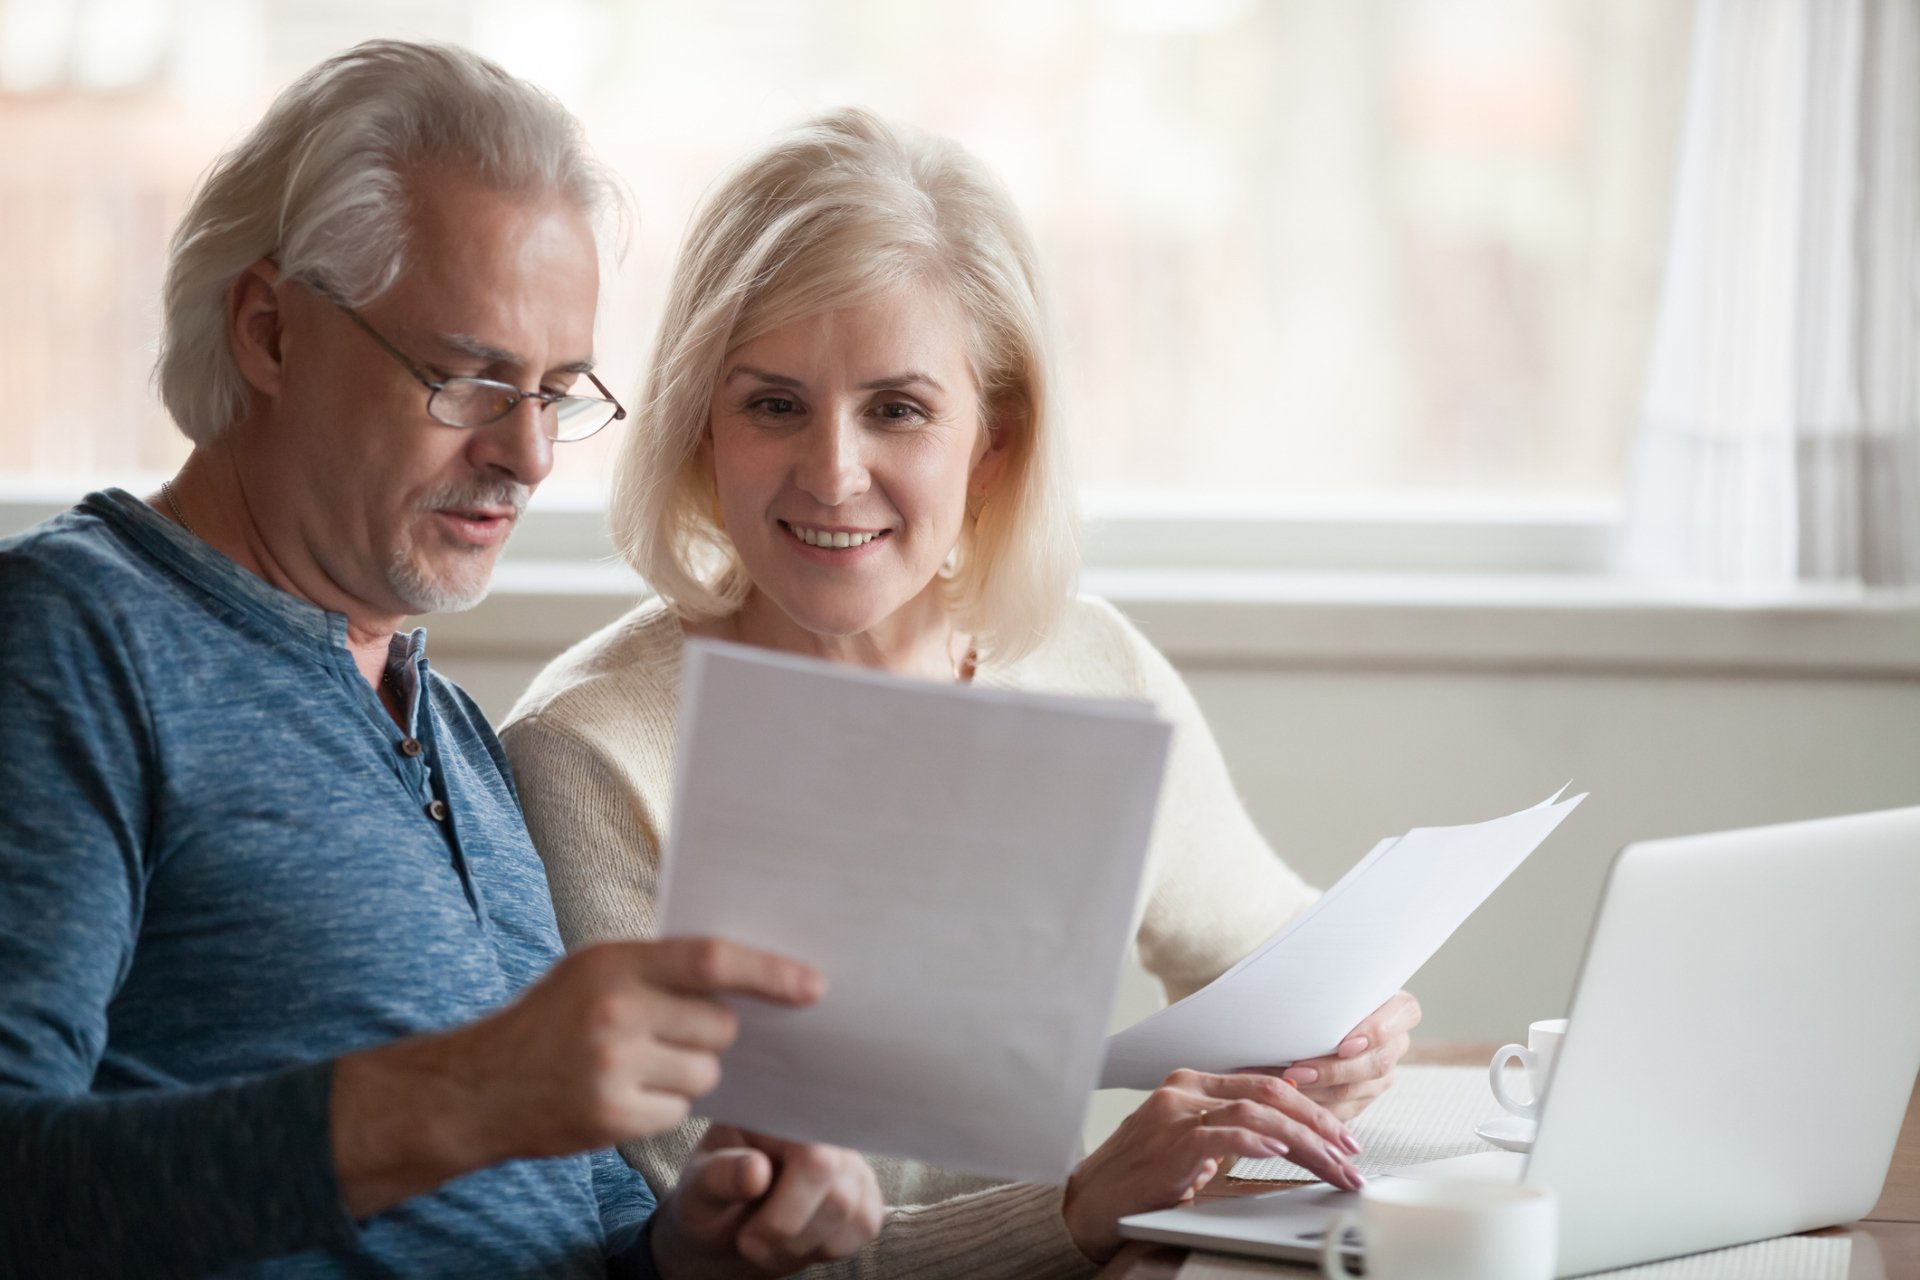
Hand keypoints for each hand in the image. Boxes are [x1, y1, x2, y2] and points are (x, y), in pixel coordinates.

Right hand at [331, 937, 821, 1217]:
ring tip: (637, 1065)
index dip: (769, 972)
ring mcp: (612, 1068)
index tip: (814, 986)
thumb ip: (658, 967)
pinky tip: (622, 1095)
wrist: (477, 1089)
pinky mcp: (612, 1117)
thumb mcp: (593, 972)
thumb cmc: (548, 1022)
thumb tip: (747, 974)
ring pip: (705, 1074)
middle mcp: (615, 1012)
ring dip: (687, 1074)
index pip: (711, 959)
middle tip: (670, 1034)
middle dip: (711, 1034)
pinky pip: (678, 1112)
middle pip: (719, 1027)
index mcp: (614, 963)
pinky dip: (662, 1108)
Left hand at [652, 1125, 883, 1278]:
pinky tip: (797, 1239)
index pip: (814, 1157)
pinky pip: (865, 1227)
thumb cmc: (708, 1201)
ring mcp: (849, 1159)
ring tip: (769, 1242)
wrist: (723, 1231)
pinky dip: (827, 1248)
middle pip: (838, 1194)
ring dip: (804, 1246)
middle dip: (789, 1234)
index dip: (788, 1207)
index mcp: (779, 1113)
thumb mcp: (697, 1190)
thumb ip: (721, 1177)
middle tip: (750, 1243)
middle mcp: (823, 1127)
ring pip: (855, 1215)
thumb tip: (757, 1170)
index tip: (748, 1236)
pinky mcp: (864, 1191)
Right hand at [1060, 1069, 1363, 1261]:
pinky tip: (1280, 1153)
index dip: (1309, 1109)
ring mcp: (1176, 1113)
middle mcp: (1185, 1090)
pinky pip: (1223, 1134)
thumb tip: (1277, 1140)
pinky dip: (1257, 1142)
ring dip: (1304, 1142)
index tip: (1340, 1137)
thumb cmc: (1138, 1178)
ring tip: (1331, 1165)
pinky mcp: (1170, 1143)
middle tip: (1349, 1154)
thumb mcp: (1189, 1147)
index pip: (1264, 1086)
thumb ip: (1225, 1134)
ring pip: (1256, 1113)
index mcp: (1192, 1085)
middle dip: (1318, 1124)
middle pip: (1269, 1094)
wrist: (1089, 1201)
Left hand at [1275, 991, 1420, 1119]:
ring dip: (1317, 1090)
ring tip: (1284, 1082)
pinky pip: (1344, 1109)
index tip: (1344, 1044)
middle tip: (1296, 1070)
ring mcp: (1383, 1074)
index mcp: (1399, 1007)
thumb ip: (1329, 983)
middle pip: (1376, 1063)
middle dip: (1333, 1070)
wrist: (1321, 1014)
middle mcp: (1396, 1043)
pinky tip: (1289, 1095)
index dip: (1376, 1032)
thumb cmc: (1325, 989)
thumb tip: (1298, 981)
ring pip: (1357, 1090)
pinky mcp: (1365, 1096)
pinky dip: (1315, 1104)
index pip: (1404, 1015)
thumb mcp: (1333, 980)